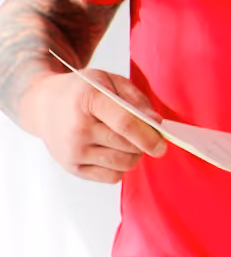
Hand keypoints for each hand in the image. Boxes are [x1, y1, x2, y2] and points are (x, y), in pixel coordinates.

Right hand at [22, 67, 165, 183]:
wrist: (42, 105)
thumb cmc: (80, 91)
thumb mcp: (107, 80)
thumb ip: (135, 98)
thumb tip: (157, 123)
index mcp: (87, 99)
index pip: (125, 124)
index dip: (148, 136)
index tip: (162, 145)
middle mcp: (77, 128)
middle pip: (126, 146)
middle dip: (143, 144)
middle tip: (143, 135)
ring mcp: (73, 150)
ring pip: (122, 164)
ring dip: (133, 156)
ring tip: (126, 142)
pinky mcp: (72, 167)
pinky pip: (111, 177)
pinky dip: (120, 168)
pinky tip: (111, 152)